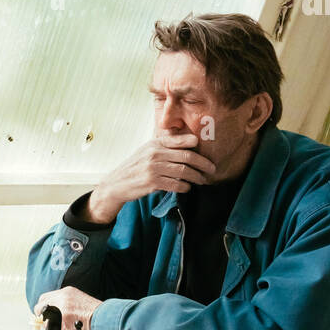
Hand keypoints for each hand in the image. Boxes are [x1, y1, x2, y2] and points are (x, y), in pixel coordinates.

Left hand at [33, 287, 103, 329]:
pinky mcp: (65, 314)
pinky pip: (55, 325)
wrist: (107, 318)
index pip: (46, 297)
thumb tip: (56, 318)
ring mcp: (63, 304)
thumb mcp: (80, 304)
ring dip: (52, 325)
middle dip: (43, 316)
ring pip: (46, 316)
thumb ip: (66, 307)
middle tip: (49, 324)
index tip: (46, 316)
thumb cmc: (97, 315)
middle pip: (41, 304)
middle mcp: (64, 295)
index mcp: (68, 292)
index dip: (44, 308)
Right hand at [85, 132, 215, 222]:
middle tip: (212, 169)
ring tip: (202, 180)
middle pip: (187, 157)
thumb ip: (164, 145)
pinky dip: (185, 187)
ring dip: (197, 177)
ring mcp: (153, 168)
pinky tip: (187, 188)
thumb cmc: (135, 167)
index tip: (207, 152)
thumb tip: (189, 141)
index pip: (181, 141)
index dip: (197, 145)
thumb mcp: (146, 151)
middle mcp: (154, 153)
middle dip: (203, 164)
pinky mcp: (152, 182)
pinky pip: (176, 184)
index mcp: (155, 143)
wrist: (116, 184)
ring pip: (184, 172)